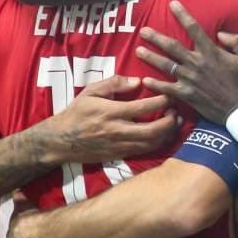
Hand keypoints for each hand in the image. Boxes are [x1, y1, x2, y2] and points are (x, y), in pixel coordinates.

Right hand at [43, 77, 175, 164]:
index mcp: (111, 112)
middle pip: (153, 130)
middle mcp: (118, 131)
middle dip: (170, 122)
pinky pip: (144, 151)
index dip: (162, 101)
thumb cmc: (77, 112)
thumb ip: (114, 83)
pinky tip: (163, 135)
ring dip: (167, 134)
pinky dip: (157, 143)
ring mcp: (120, 146)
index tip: (170, 96)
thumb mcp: (91, 91)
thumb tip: (137, 82)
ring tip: (174, 123)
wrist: (61, 140)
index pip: (143, 107)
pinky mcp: (119, 156)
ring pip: (151, 144)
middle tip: (176, 112)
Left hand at [136, 1, 237, 123]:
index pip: (194, 28)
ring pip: (166, 65)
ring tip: (138, 50)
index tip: (172, 4)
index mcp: (211, 52)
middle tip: (143, 31)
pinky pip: (167, 88)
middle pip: (172, 47)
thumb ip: (236, 41)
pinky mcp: (186, 95)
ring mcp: (189, 79)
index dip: (182, 14)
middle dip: (156, 38)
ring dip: (151, 57)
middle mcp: (197, 63)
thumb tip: (219, 33)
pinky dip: (155, 85)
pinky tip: (145, 80)